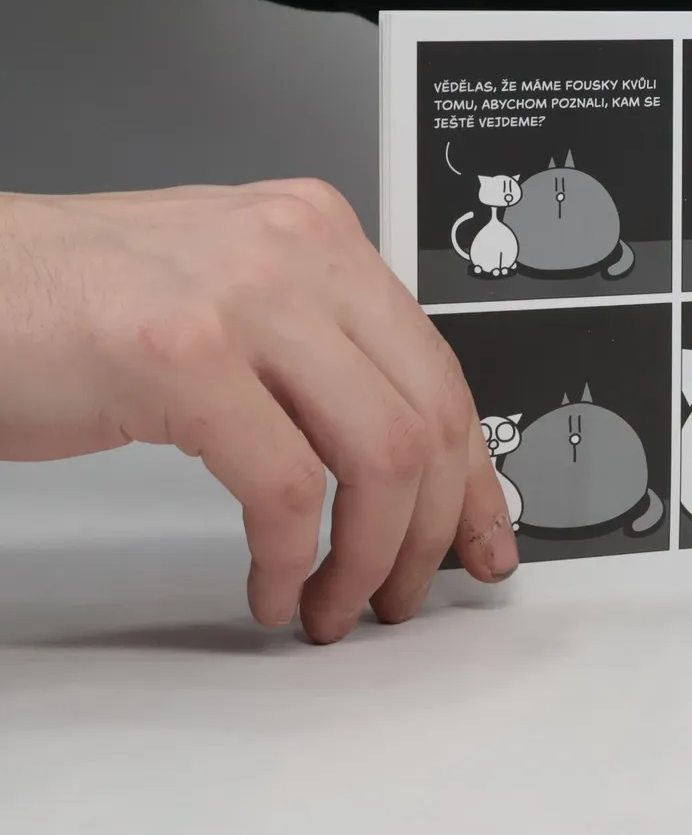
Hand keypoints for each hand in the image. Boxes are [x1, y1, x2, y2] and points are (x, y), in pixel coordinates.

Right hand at [0, 180, 516, 642]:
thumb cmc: (67, 303)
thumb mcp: (225, 294)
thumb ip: (311, 345)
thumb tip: (399, 450)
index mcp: (320, 232)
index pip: (440, 365)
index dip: (473, 472)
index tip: (482, 534)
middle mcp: (299, 249)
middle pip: (430, 413)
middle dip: (435, 528)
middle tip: (404, 591)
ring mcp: (243, 297)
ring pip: (382, 454)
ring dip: (370, 556)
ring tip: (336, 602)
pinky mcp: (181, 356)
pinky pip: (286, 488)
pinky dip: (289, 559)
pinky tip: (270, 586)